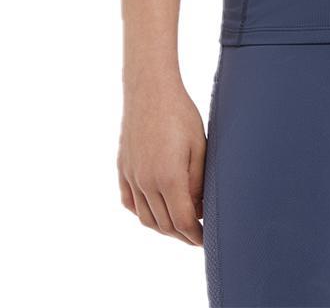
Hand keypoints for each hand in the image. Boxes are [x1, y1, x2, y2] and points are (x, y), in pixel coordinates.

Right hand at [118, 77, 206, 245]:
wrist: (150, 89)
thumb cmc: (180, 113)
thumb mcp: (199, 146)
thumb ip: (198, 181)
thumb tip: (198, 208)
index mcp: (168, 178)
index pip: (183, 220)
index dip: (195, 235)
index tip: (206, 240)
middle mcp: (146, 182)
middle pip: (164, 224)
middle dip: (182, 234)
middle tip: (196, 236)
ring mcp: (131, 176)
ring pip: (145, 218)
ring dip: (162, 227)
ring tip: (179, 227)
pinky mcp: (122, 168)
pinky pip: (130, 202)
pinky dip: (142, 213)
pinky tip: (153, 212)